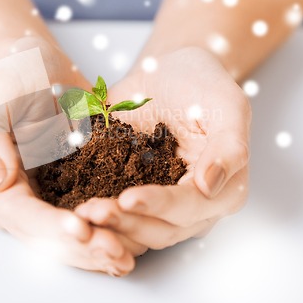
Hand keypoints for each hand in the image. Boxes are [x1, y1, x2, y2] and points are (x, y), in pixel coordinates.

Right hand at [0, 37, 143, 275]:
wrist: (35, 68)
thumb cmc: (11, 75)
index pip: (20, 213)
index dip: (49, 226)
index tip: (82, 229)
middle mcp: (14, 200)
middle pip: (45, 237)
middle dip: (81, 249)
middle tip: (116, 255)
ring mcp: (40, 199)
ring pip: (66, 238)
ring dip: (95, 252)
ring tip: (126, 260)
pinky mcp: (64, 193)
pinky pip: (84, 221)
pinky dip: (104, 235)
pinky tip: (129, 247)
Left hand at [75, 47, 250, 249]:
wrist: (169, 73)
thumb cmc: (203, 84)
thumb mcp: (226, 105)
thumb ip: (229, 146)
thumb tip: (210, 186)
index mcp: (223, 190)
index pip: (190, 207)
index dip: (160, 206)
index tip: (128, 199)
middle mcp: (192, 206)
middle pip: (160, 229)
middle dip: (125, 223)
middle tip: (92, 211)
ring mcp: (160, 203)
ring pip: (136, 229)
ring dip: (108, 226)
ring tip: (80, 213)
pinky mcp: (133, 192)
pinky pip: (116, 212)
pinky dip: (97, 215)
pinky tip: (73, 209)